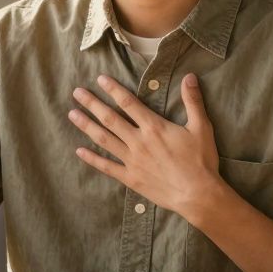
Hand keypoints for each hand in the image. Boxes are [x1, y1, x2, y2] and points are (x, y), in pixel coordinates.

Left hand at [68, 73, 224, 215]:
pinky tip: (79, 151)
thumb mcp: (201, 127)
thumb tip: (190, 76)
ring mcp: (132, 160)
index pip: (128, 103)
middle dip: (92, 104)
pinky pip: (107, 167)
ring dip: (86, 126)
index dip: (113, 89)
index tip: (100, 79)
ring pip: (104, 139)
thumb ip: (193, 101)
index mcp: (154, 127)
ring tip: (72, 114)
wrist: (198, 194)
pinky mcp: (130, 178)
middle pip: (110, 118)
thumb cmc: (201, 161)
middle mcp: (138, 141)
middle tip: (76, 93)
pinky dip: (92, 159)